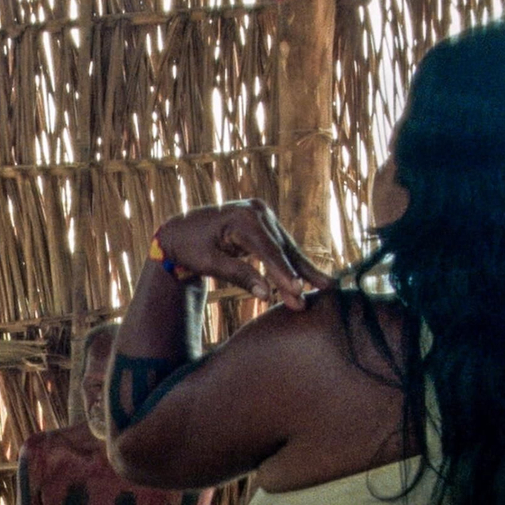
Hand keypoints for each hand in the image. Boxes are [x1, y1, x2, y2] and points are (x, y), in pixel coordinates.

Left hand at [154, 199, 335, 309]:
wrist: (179, 231)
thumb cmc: (189, 247)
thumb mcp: (210, 263)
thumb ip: (238, 275)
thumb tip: (266, 294)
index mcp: (242, 218)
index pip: (268, 250)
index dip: (284, 273)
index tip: (298, 290)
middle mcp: (257, 211)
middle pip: (282, 248)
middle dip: (298, 274)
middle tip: (319, 294)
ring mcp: (263, 215)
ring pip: (286, 247)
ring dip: (302, 269)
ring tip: (325, 287)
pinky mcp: (264, 223)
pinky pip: (280, 246)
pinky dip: (291, 263)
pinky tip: (309, 278)